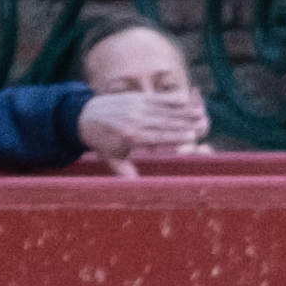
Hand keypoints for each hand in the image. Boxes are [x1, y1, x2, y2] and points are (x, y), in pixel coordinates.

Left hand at [76, 90, 208, 176]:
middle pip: (164, 122)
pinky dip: (172, 99)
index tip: (192, 138)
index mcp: (130, 136)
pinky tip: (186, 99)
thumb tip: (137, 187)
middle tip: (202, 125)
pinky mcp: (136, 97)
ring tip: (200, 113)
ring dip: (183, 111)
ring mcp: (135, 106)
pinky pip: (157, 98)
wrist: (83, 116)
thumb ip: (125, 172)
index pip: (158, 136)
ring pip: (164, 110)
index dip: (176, 137)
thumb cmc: (102, 141)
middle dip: (184, 123)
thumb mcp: (112, 159)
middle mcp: (134, 119)